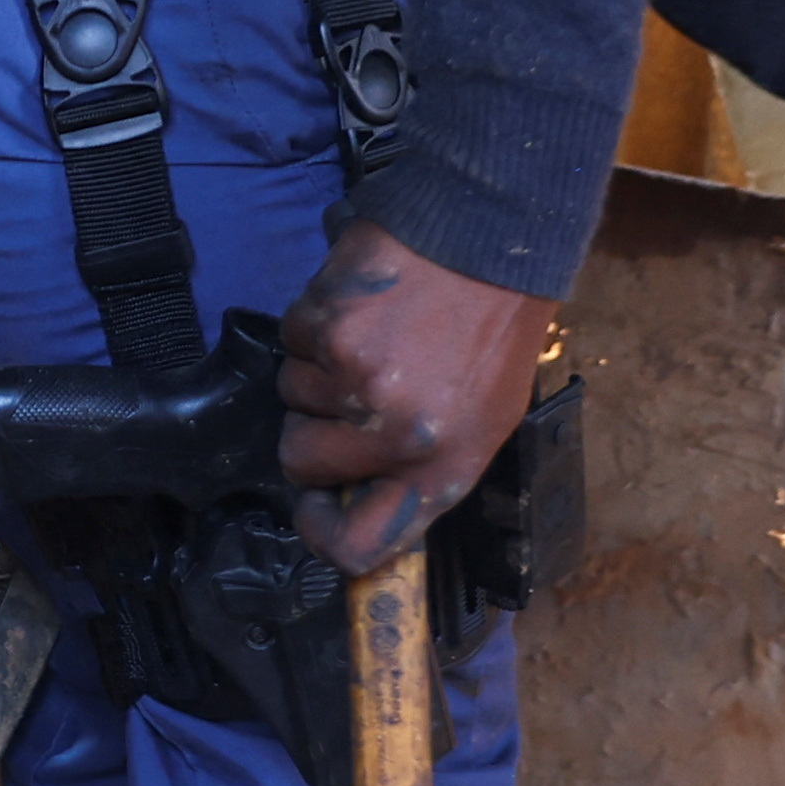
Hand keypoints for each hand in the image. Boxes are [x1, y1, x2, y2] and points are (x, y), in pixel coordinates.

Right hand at [273, 221, 560, 576]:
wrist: (491, 240)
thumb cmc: (493, 328)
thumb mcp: (485, 418)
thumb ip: (421, 467)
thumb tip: (355, 495)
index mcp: (443, 467)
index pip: (359, 544)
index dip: (319, 530)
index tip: (312, 503)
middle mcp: (398, 436)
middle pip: (301, 460)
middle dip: (312, 426)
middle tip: (351, 389)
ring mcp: (358, 383)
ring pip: (291, 393)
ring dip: (319, 367)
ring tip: (375, 336)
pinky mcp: (330, 330)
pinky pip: (292, 340)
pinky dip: (315, 322)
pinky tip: (363, 306)